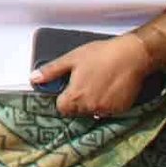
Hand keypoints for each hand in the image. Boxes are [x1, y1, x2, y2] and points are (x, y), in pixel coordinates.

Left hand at [30, 33, 152, 117]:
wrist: (132, 55)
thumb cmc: (101, 54)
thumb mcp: (71, 59)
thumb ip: (51, 71)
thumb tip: (33, 79)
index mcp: (76, 96)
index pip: (62, 108)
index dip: (63, 99)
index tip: (67, 89)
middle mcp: (91, 107)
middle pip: (77, 111)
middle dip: (77, 100)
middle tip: (85, 82)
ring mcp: (107, 110)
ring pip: (93, 112)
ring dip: (92, 103)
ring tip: (98, 84)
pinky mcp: (121, 110)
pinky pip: (108, 111)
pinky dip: (107, 103)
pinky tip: (109, 88)